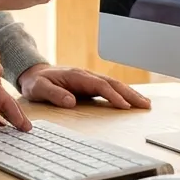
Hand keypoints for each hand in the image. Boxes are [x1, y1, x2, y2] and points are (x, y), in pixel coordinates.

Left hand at [17, 64, 151, 109]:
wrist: (33, 73)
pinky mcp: (90, 85)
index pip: (99, 85)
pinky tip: (132, 101)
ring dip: (130, 93)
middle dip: (130, 94)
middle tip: (145, 105)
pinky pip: (110, 88)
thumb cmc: (37, 82)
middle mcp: (86, 76)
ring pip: (114, 85)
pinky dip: (123, 94)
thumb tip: (70, 101)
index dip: (113, 95)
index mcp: (76, 76)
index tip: (124, 106)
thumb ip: (54, 94)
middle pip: (112, 83)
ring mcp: (89, 80)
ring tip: (145, 104)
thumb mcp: (39, 88)